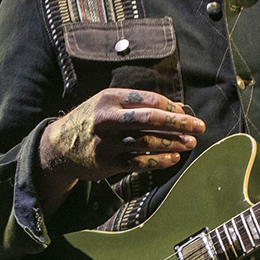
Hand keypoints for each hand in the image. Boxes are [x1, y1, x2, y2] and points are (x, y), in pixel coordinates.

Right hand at [37, 88, 204, 211]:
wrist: (59, 146)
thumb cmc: (92, 121)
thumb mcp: (111, 104)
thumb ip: (141, 105)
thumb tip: (178, 107)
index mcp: (111, 98)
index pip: (151, 100)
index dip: (174, 109)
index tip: (189, 116)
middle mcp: (109, 118)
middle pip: (152, 119)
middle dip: (180, 124)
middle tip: (199, 127)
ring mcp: (107, 141)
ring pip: (148, 142)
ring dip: (173, 144)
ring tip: (189, 144)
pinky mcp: (107, 162)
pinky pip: (140, 162)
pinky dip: (159, 160)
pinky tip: (173, 159)